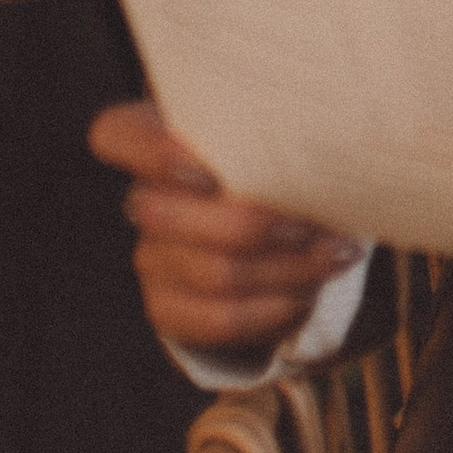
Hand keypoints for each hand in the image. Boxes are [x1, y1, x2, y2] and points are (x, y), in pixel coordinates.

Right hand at [87, 98, 359, 357]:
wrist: (266, 235)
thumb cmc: (272, 166)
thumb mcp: (268, 139)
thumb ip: (275, 133)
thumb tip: (325, 141)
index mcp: (152, 140)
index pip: (116, 134)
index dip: (152, 153)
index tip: (208, 172)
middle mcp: (144, 200)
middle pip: (177, 217)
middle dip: (257, 224)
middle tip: (316, 224)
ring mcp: (151, 258)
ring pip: (215, 271)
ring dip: (286, 268)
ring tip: (336, 255)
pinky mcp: (169, 309)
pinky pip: (221, 318)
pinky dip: (274, 308)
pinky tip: (308, 292)